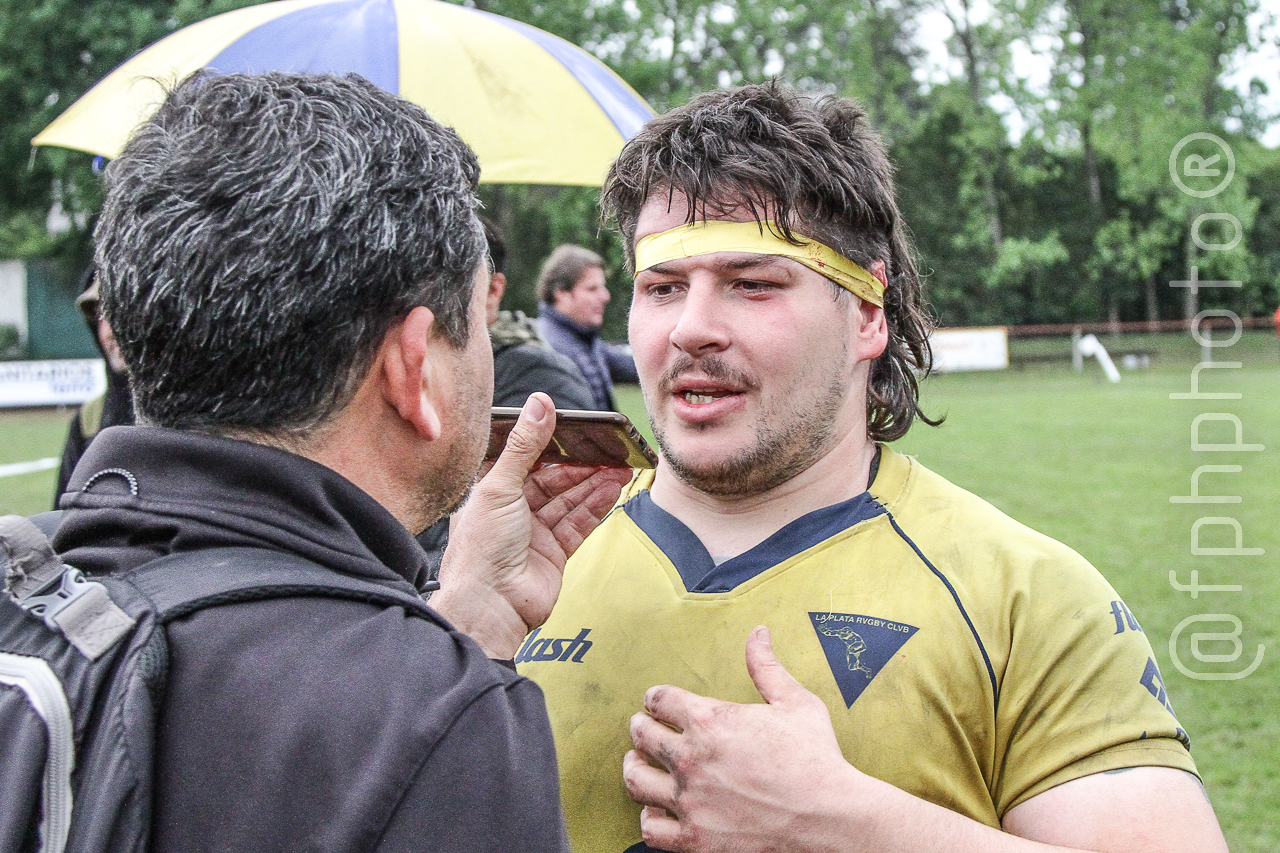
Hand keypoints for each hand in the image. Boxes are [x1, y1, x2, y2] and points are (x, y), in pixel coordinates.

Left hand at [431, 393, 631, 657]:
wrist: (490, 607)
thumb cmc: (481, 549)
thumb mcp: (500, 487)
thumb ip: (525, 445)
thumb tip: (540, 402)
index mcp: (489, 492)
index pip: (525, 459)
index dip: (550, 444)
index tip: (576, 429)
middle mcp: (511, 510)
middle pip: (553, 479)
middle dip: (581, 465)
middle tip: (609, 449)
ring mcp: (534, 533)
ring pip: (569, 500)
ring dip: (594, 483)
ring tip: (619, 468)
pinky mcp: (554, 553)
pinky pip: (579, 523)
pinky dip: (596, 505)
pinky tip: (612, 489)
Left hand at [623, 626, 862, 852]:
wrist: (830, 815)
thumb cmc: (815, 757)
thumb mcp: (794, 701)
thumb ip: (766, 667)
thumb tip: (758, 632)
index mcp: (709, 720)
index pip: (658, 699)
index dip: (655, 698)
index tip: (657, 702)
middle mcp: (691, 758)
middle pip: (640, 735)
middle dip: (640, 727)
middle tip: (644, 729)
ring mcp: (690, 800)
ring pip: (636, 780)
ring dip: (635, 768)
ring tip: (640, 764)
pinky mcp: (695, 838)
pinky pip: (651, 828)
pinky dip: (651, 817)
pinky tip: (660, 809)